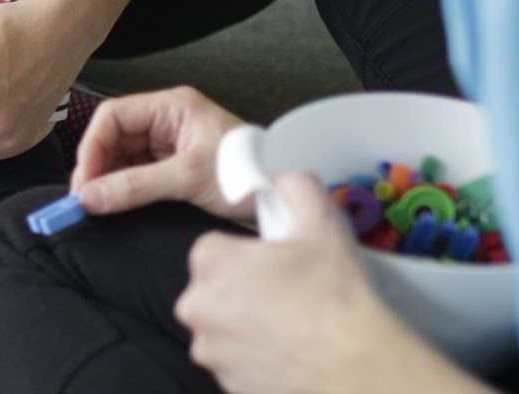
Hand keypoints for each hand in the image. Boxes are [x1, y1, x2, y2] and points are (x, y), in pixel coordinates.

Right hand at [70, 85, 250, 220]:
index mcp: (172, 107)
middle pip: (114, 137)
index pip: (114, 116)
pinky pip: (138, 173)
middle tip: (86, 198)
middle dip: (97, 166)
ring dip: (109, 179)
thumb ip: (136, 187)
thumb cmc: (251, 174)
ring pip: (123, 157)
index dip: (92, 146)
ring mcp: (171, 144)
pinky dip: (124, 189)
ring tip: (98, 205)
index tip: (84, 180)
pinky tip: (116, 204)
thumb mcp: (189, 179)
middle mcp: (168, 120)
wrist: (287, 198)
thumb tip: (91, 197)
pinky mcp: (175, 167)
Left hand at [177, 171, 476, 393]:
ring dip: (248, 326)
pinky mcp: (224, 384)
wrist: (358, 369)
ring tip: (294, 328)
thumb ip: (294, 186)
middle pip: (216, 288)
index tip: (279, 266)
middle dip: (245, 290)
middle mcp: (194, 306)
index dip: (250, 256)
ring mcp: (208, 351)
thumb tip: (280, 179)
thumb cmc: (335, 295)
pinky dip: (255, 358)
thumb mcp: (321, 221)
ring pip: (224, 327)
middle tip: (290, 296)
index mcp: (209, 261)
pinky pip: (235, 362)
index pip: (217, 248)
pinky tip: (291, 354)